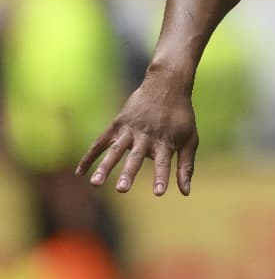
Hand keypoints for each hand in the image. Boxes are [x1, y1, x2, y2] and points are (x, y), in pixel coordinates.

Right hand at [75, 67, 198, 195]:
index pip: (163, 163)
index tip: (158, 192)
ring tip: (95, 183)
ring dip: (105, 166)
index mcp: (165, 141)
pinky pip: (100, 142)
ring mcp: (130, 130)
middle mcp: (147, 137)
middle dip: (128, 173)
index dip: (161, 177)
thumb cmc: (181, 116)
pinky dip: (90, 156)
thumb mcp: (190, 139)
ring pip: (116, 151)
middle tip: (121, 189)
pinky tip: (80, 172)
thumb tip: (186, 193)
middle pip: (136, 157)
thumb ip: (186, 166)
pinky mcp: (117, 124)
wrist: (167, 85)